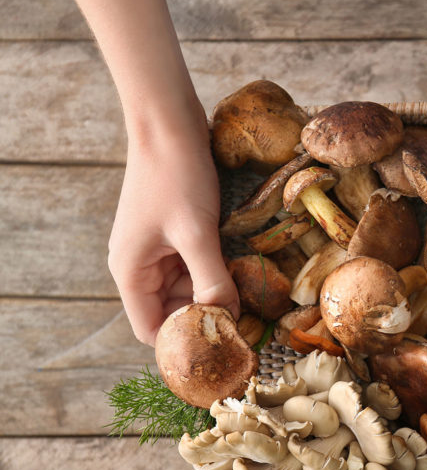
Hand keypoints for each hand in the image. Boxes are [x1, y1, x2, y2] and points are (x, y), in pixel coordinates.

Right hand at [107, 123, 238, 345]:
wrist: (171, 125)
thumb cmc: (176, 177)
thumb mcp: (196, 233)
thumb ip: (210, 279)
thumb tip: (226, 318)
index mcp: (131, 273)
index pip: (151, 331)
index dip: (182, 342)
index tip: (221, 344)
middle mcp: (141, 267)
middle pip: (174, 312)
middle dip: (207, 317)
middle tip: (249, 322)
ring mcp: (158, 251)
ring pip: (190, 290)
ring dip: (217, 293)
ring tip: (252, 295)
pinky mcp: (176, 235)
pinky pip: (197, 266)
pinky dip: (217, 271)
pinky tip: (244, 269)